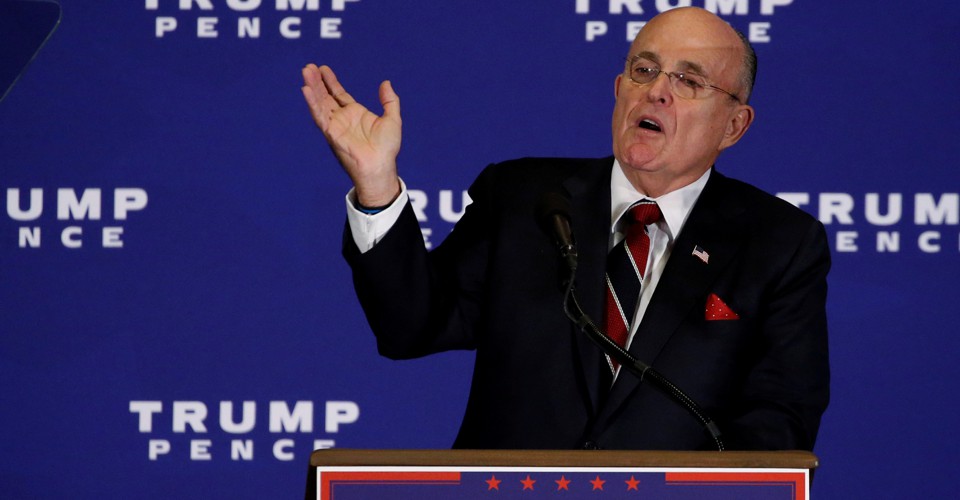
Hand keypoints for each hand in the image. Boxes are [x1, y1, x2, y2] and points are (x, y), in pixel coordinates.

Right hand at [301, 64, 401, 206]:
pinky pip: (319, 116)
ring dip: (312, 87)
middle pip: (326, 96)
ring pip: (320, 103)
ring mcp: (335, 125)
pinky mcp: (331, 133)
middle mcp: (342, 118)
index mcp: (355, 114)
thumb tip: (385, 83)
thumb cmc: (387, 148)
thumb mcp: (392, 119)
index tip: (323, 68)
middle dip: (317, 81)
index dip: (330, 82)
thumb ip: (390, 101)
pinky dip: (312, 103)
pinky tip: (306, 90)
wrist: (380, 166)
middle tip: (309, 67)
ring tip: (306, 72)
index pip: (339, 94)